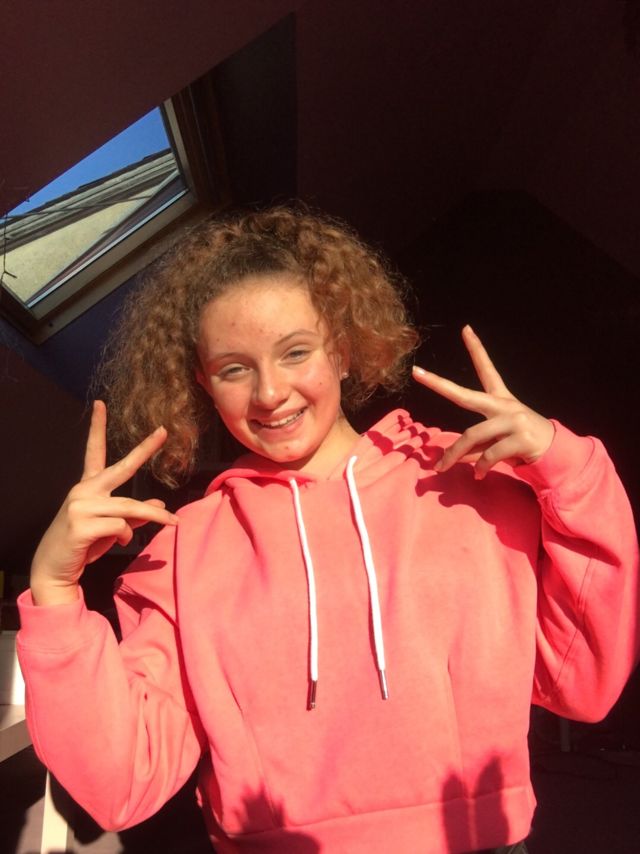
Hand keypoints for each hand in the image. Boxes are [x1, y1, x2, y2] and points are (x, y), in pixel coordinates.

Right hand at [30, 401, 178, 604]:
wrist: (54, 571)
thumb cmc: (82, 547)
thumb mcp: (109, 528)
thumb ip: (134, 516)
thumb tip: (161, 504)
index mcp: (87, 487)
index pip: (94, 451)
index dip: (97, 427)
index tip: (100, 404)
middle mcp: (83, 491)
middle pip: (121, 468)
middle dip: (143, 449)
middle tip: (163, 432)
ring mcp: (80, 506)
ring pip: (130, 507)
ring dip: (155, 516)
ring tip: (173, 523)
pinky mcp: (81, 524)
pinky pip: (120, 526)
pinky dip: (126, 536)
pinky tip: (119, 542)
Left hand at [412, 325, 554, 478]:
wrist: (557, 453)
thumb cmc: (521, 442)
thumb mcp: (497, 439)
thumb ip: (475, 445)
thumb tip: (452, 459)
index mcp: (500, 399)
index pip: (486, 369)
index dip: (477, 348)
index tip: (465, 329)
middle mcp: (506, 405)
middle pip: (465, 395)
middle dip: (438, 383)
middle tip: (416, 372)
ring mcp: (514, 421)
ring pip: (472, 435)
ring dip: (454, 454)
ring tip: (443, 467)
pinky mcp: (522, 439)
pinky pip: (490, 454)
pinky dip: (480, 466)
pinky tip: (478, 475)